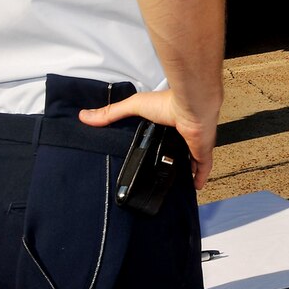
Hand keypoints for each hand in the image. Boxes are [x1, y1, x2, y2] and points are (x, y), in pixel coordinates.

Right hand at [81, 89, 217, 188]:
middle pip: (178, 148)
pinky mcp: (201, 152)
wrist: (192, 106)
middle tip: (160, 169)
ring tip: (175, 180)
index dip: (157, 140)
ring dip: (186, 167)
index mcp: (168, 121)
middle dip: (172, 157)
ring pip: (191, 159)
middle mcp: (182, 133)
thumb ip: (112, 113)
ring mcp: (193, 143)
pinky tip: (196, 185)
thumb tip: (85, 116)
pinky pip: (203, 168)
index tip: (147, 150)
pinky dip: (200, 177)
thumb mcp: (134, 106)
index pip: (163, 132)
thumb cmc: (167, 102)